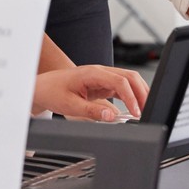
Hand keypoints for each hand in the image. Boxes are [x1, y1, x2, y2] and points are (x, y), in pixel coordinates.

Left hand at [33, 65, 147, 121]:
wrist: (43, 87)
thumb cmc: (53, 91)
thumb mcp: (70, 105)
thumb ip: (92, 111)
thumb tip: (111, 116)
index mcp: (92, 73)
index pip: (120, 81)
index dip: (132, 97)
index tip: (136, 112)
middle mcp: (100, 72)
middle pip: (130, 77)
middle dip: (141, 93)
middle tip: (146, 111)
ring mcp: (103, 76)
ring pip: (129, 80)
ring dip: (138, 93)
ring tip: (143, 110)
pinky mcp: (103, 83)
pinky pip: (122, 87)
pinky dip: (131, 96)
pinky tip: (133, 107)